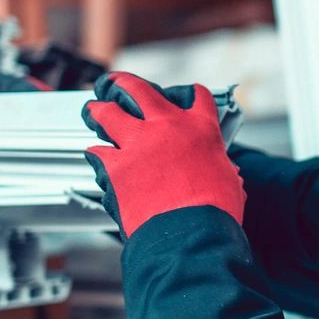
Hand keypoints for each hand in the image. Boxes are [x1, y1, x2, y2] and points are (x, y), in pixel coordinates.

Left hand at [81, 73, 246, 237]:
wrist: (190, 234)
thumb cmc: (213, 212)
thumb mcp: (227, 179)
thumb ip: (216, 166)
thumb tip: (220, 173)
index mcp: (200, 128)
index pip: (196, 97)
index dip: (190, 95)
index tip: (185, 96)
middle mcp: (167, 127)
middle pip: (138, 89)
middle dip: (123, 83)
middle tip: (116, 84)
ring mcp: (138, 143)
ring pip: (108, 113)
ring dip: (98, 111)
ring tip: (92, 111)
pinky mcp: (116, 166)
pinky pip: (97, 152)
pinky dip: (96, 155)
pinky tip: (95, 156)